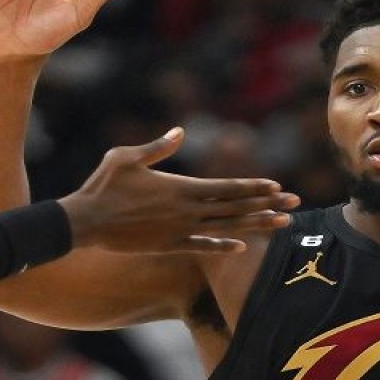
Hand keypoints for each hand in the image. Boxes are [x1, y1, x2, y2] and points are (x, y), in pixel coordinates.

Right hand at [58, 128, 299, 253]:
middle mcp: (186, 211)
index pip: (227, 188)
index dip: (253, 187)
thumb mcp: (127, 157)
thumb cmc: (103, 185)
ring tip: (282, 224)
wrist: (85, 222)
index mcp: (181, 187)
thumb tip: (181, 131)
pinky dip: (223, 246)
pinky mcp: (169, 246)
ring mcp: (179, 231)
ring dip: (257, 226)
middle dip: (267, 204)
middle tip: (295, 203)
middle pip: (235, 208)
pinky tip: (242, 247)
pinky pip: (202, 247)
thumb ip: (158, 147)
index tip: (275, 186)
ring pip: (227, 228)